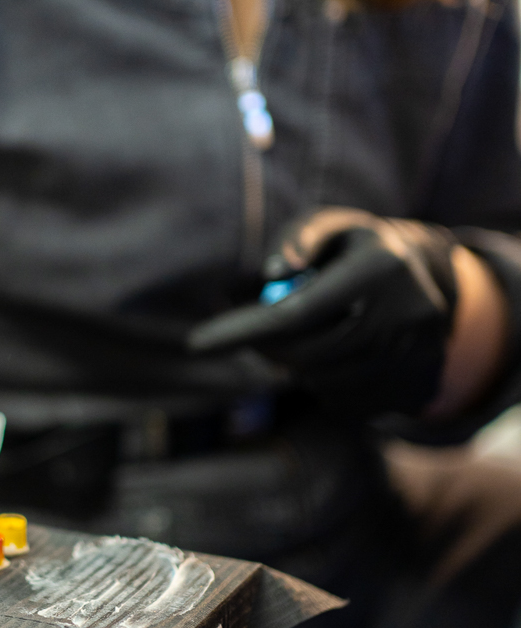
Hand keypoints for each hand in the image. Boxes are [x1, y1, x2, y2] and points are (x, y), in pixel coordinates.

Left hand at [188, 208, 458, 415]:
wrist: (430, 283)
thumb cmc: (357, 250)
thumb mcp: (330, 226)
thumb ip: (297, 238)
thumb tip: (274, 274)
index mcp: (383, 266)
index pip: (298, 312)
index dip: (245, 330)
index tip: (197, 343)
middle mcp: (408, 312)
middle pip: (308, 354)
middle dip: (268, 347)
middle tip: (253, 333)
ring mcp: (417, 356)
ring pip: (323, 381)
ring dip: (300, 363)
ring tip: (312, 333)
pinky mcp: (416, 388)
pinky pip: (345, 401)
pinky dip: (327, 382)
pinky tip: (340, 354)